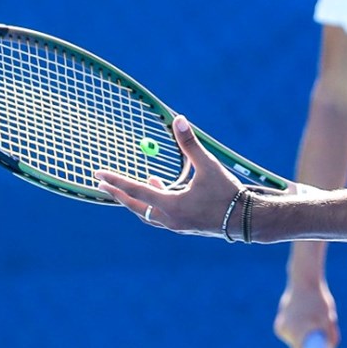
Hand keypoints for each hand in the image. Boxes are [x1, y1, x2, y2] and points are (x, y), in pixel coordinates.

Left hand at [96, 116, 242, 235]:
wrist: (247, 220)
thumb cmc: (228, 192)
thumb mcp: (208, 165)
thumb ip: (190, 144)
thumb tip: (178, 119)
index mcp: (172, 206)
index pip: (136, 191)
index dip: (116, 181)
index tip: (99, 175)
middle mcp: (170, 219)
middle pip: (136, 207)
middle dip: (118, 194)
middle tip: (103, 184)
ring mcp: (177, 226)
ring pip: (147, 214)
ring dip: (137, 200)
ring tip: (135, 185)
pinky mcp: (186, 228)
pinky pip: (161, 217)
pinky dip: (154, 204)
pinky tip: (162, 189)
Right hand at [275, 280, 337, 347]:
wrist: (303, 281)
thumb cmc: (319, 301)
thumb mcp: (329, 319)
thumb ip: (331, 337)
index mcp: (297, 333)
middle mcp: (286, 332)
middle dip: (309, 344)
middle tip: (319, 334)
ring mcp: (281, 326)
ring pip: (295, 340)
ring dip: (304, 334)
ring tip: (311, 319)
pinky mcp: (279, 322)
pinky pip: (291, 332)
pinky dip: (298, 328)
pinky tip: (303, 316)